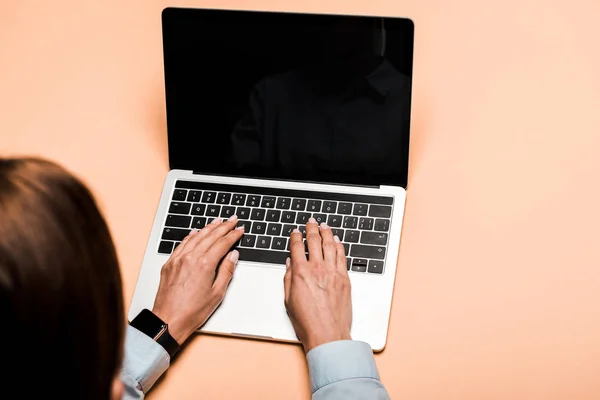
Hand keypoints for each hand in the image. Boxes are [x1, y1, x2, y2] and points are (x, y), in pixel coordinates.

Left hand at [152, 216, 243, 343]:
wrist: (168, 321)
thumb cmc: (192, 311)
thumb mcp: (217, 293)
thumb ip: (226, 271)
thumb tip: (233, 256)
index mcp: (204, 264)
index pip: (223, 243)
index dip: (233, 235)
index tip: (240, 230)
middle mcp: (190, 258)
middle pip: (210, 236)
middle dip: (223, 226)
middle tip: (232, 219)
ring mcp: (178, 259)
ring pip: (196, 236)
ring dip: (208, 227)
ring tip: (217, 221)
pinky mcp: (169, 264)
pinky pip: (182, 243)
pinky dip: (191, 235)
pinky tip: (196, 232)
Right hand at [283, 218, 351, 352]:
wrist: (327, 333)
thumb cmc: (307, 321)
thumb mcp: (288, 299)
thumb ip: (288, 278)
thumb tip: (289, 264)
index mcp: (301, 273)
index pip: (298, 247)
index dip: (296, 237)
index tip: (296, 232)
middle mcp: (318, 269)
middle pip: (315, 241)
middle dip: (312, 229)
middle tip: (311, 222)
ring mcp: (333, 272)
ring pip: (330, 245)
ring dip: (327, 233)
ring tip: (324, 226)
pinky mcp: (344, 279)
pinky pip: (342, 256)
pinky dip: (339, 246)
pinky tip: (337, 241)